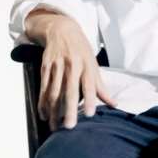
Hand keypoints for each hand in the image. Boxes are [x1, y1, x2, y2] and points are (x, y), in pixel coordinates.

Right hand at [34, 13, 110, 132]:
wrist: (61, 29)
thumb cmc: (81, 50)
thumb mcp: (93, 64)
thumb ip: (100, 86)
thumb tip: (114, 104)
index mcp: (86, 65)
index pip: (89, 84)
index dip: (90, 99)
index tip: (90, 114)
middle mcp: (71, 65)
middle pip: (70, 91)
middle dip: (69, 110)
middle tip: (69, 127)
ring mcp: (56, 66)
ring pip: (54, 92)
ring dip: (53, 111)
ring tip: (55, 127)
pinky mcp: (45, 67)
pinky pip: (43, 88)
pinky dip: (42, 103)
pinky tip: (44, 115)